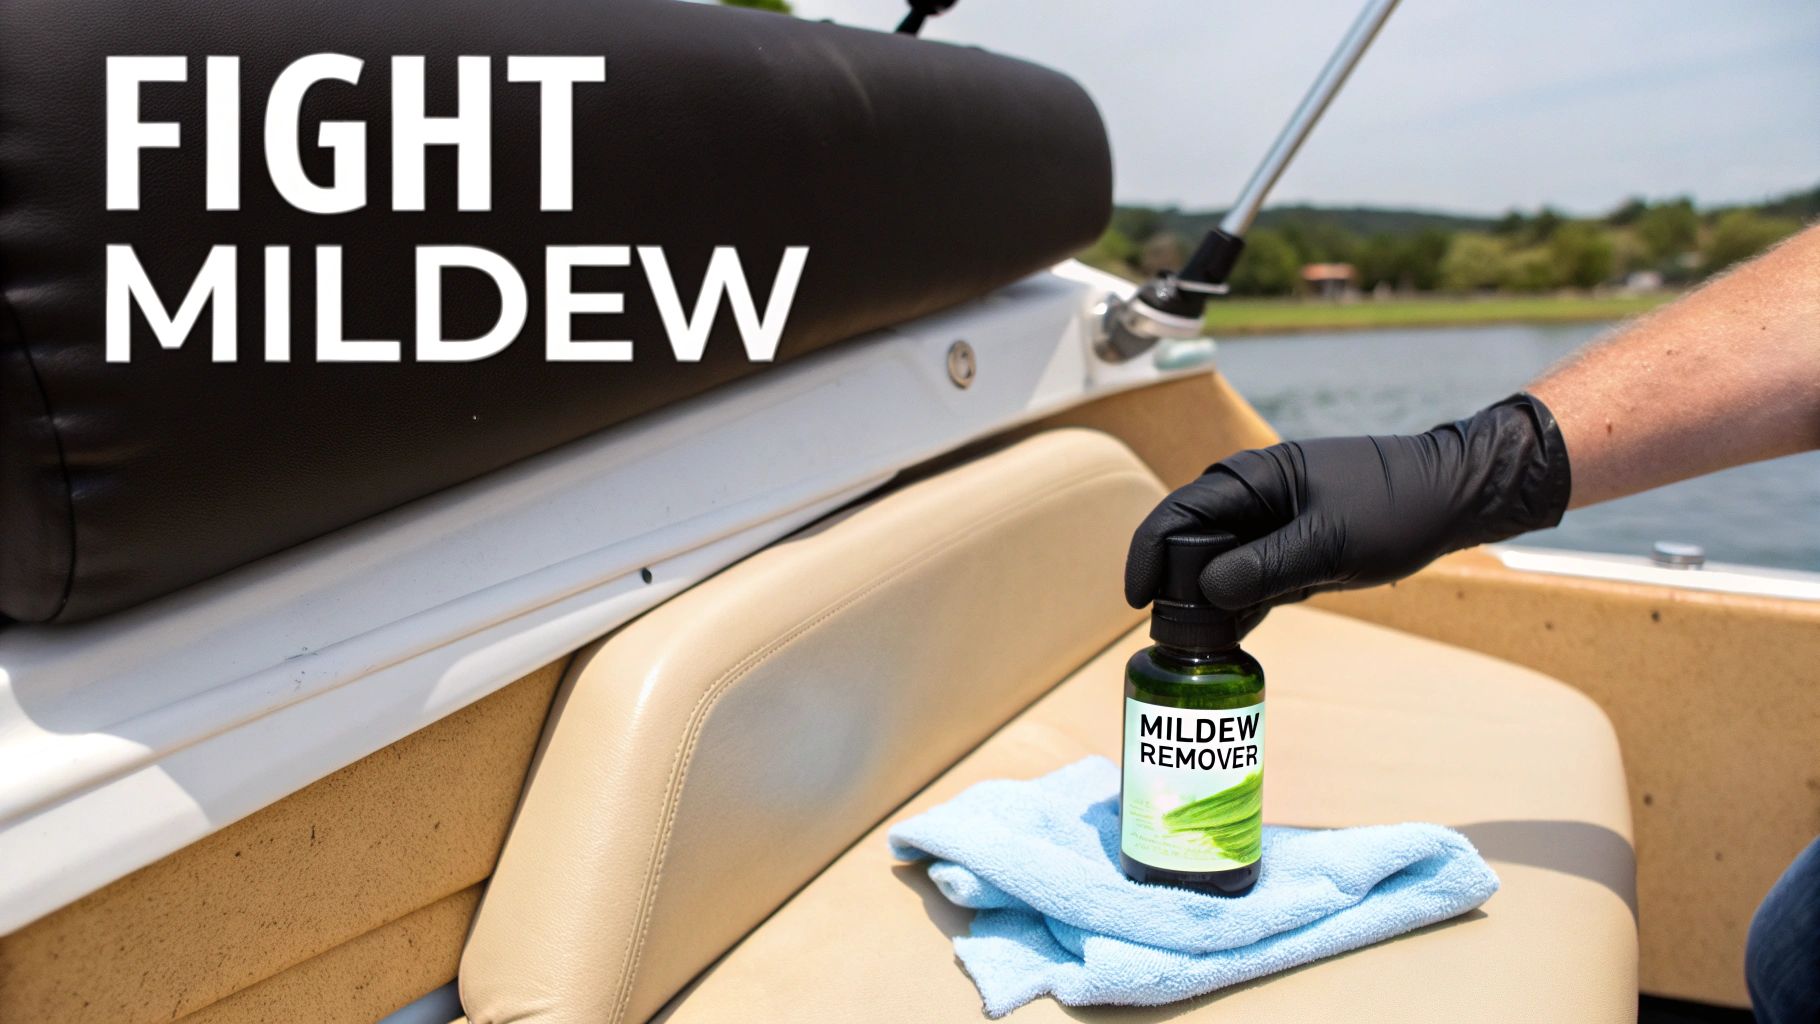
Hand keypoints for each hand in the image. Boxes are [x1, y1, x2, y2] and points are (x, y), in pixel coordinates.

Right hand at [1124, 393, 1571, 625]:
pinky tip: (1227, 641)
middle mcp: (1254, 497)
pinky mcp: (1294, 547)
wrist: (1456, 497)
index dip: (1148, 555)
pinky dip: (1237, 605)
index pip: (1176, 514)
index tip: (1136, 600)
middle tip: (1165, 634)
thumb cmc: (1396, 507)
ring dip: (1204, 602)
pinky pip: (1251, 577)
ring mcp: (1274, 522)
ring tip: (1192, 648)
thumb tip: (1205, 594)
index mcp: (1252, 478)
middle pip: (1190, 541)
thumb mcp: (1328, 542)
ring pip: (1218, 564)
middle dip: (1171, 585)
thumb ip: (1264, 567)